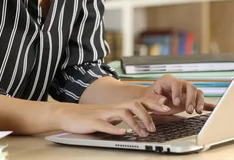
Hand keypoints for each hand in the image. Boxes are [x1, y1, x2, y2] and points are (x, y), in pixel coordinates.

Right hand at [55, 98, 170, 136]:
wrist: (67, 114)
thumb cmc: (88, 117)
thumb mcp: (109, 117)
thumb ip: (122, 118)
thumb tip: (139, 122)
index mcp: (117, 107)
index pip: (138, 101)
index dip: (153, 103)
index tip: (166, 107)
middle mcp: (112, 108)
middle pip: (134, 104)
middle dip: (149, 111)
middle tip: (159, 121)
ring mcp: (102, 114)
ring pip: (123, 113)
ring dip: (135, 122)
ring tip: (144, 133)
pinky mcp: (92, 122)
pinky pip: (105, 124)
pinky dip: (114, 128)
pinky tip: (123, 133)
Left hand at [144, 75, 215, 114]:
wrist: (152, 100)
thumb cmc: (149, 97)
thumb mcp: (149, 98)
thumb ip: (155, 99)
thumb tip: (164, 100)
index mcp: (169, 80)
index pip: (176, 83)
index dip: (177, 92)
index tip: (176, 103)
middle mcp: (180, 84)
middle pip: (190, 87)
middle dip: (191, 98)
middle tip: (188, 110)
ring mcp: (186, 91)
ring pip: (197, 92)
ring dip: (199, 102)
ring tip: (198, 111)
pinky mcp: (190, 99)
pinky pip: (201, 100)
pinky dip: (207, 104)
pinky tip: (214, 108)